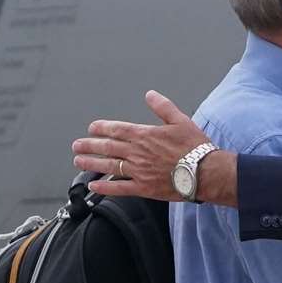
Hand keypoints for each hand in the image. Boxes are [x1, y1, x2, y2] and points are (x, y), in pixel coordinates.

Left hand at [71, 91, 235, 201]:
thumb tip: (150, 94)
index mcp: (144, 135)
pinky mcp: (144, 188)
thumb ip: (162, 107)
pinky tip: (93, 186)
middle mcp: (137, 153)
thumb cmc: (195, 147)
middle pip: (107, 148)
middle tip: (76, 145)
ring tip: (78, 161)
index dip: (101, 129)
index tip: (91, 129)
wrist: (205, 172)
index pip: (116, 130)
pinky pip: (120, 188)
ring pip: (109, 166)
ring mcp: (139, 171)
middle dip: (90, 145)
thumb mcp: (180, 120)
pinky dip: (105, 187)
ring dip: (92, 163)